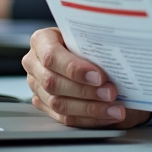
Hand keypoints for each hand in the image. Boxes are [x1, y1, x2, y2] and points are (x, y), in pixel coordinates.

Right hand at [22, 28, 151, 128]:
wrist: (87, 51)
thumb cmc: (88, 39)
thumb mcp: (89, 34)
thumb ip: (94, 41)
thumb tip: (116, 51)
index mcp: (41, 40)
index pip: (52, 57)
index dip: (75, 69)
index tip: (99, 76)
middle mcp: (35, 64)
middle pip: (54, 83)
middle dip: (86, 91)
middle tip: (111, 93)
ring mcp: (37, 87)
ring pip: (59, 104)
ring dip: (91, 108)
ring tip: (115, 108)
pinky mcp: (45, 105)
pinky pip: (66, 118)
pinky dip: (90, 118)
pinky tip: (109, 115)